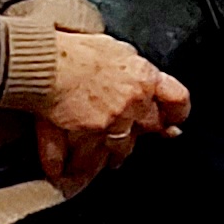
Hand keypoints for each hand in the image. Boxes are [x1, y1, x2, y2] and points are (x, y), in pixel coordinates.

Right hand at [25, 27, 189, 188]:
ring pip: (117, 150)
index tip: (173, 122)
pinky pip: (80, 159)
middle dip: (137, 136)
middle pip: (146, 130)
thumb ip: (132, 68)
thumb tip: (139, 75)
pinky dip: (69, 167)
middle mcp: (133, 104)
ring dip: (109, 158)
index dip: (176, 113)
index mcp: (144, 78)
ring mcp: (111, 123)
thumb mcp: (116, 50)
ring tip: (101, 164)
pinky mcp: (86, 137)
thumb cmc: (75, 51)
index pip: (177, 100)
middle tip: (129, 142)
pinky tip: (61, 173)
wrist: (47, 62)